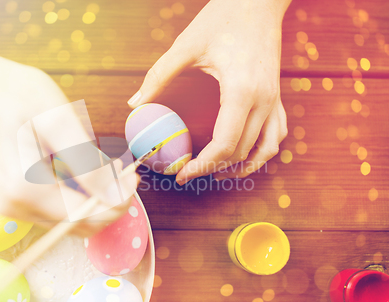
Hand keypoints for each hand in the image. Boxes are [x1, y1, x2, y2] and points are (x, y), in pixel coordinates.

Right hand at [0, 63, 137, 235]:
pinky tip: (88, 172)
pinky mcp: (18, 201)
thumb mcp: (60, 122)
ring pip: (72, 220)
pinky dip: (81, 196)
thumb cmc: (21, 96)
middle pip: (78, 224)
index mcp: (24, 189)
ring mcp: (14, 207)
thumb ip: (87, 165)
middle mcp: (16, 207)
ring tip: (108, 168)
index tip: (132, 176)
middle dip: (108, 202)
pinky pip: (60, 210)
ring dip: (96, 200)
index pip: (83, 216)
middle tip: (124, 171)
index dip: (116, 201)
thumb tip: (116, 196)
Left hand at [127, 0, 289, 183]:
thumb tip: (134, 103)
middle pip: (241, 151)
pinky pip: (277, 134)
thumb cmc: (224, 17)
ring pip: (265, 149)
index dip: (202, 165)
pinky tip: (244, 154)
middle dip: (213, 168)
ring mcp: (275, 99)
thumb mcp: (186, 45)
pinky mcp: (277, 95)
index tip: (180, 173)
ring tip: (217, 173)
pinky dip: (262, 151)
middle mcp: (264, 100)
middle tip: (187, 172)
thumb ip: (158, 76)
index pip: (225, 144)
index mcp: (242, 91)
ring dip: (242, 167)